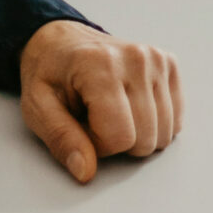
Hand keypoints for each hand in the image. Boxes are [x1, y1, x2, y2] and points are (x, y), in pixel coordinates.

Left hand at [20, 19, 181, 183]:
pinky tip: (130, 106)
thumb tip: (85, 172)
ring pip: (164, 134)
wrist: (60, 40)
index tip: (81, 126)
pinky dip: (153, 123)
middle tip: (94, 118)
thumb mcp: (37, 107)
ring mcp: (155, 59)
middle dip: (117, 141)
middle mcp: (135, 58)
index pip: (119, 137)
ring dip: (136, 134)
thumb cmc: (48, 73)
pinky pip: (175, 120)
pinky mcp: (168, 63)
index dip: (97, 145)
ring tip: (110, 110)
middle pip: (145, 139)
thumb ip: (62, 140)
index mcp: (99, 65)